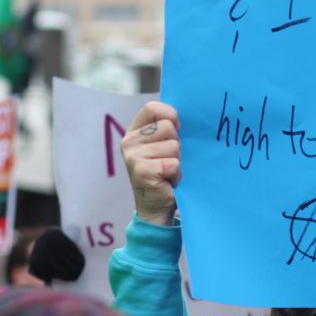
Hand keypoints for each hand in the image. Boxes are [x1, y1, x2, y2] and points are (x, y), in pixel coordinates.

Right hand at [121, 101, 180, 225]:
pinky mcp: (142, 171)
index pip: (152, 108)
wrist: (156, 207)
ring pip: (173, 146)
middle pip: (167, 127)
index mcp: (134, 131)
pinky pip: (173, 163)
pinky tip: (167, 180)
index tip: (178, 129)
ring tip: (168, 171)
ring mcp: (133, 156)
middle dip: (176, 144)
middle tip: (169, 160)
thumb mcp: (164, 146)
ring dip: (177, 161)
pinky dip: (176, 173)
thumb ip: (168, 128)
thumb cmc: (165, 173)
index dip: (170, 115)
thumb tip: (186, 115)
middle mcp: (129, 141)